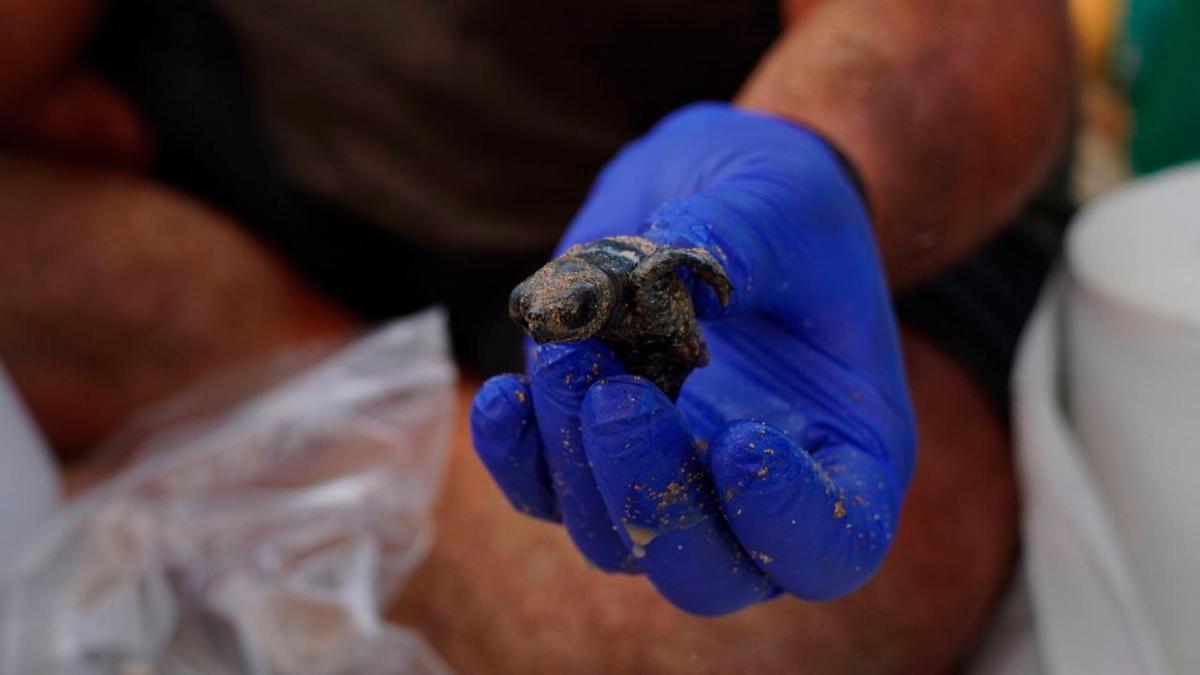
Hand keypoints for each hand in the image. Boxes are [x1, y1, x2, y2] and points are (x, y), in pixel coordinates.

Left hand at [471, 103, 915, 614]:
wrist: (713, 186)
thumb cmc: (779, 201)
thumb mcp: (780, 200)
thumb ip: (735, 240)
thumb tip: (660, 278)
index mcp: (848, 450)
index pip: (836, 544)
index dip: (788, 523)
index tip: (742, 442)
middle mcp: (754, 493)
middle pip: (707, 574)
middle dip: (652, 501)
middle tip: (617, 399)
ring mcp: (667, 481)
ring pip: (612, 540)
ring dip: (575, 455)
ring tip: (567, 346)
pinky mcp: (587, 454)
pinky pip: (543, 494)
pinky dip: (515, 457)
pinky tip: (501, 397)